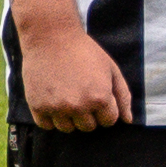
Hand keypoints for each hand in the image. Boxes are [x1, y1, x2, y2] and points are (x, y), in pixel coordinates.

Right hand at [14, 13, 134, 132]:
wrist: (52, 37)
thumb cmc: (85, 52)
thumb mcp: (111, 70)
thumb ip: (123, 96)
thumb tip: (128, 121)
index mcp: (100, 98)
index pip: (108, 121)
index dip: (106, 110)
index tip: (99, 97)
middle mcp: (78, 107)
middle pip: (88, 127)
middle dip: (88, 115)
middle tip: (81, 95)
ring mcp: (56, 108)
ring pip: (67, 128)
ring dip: (69, 118)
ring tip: (67, 97)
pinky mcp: (37, 106)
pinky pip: (47, 126)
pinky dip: (50, 118)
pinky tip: (53, 101)